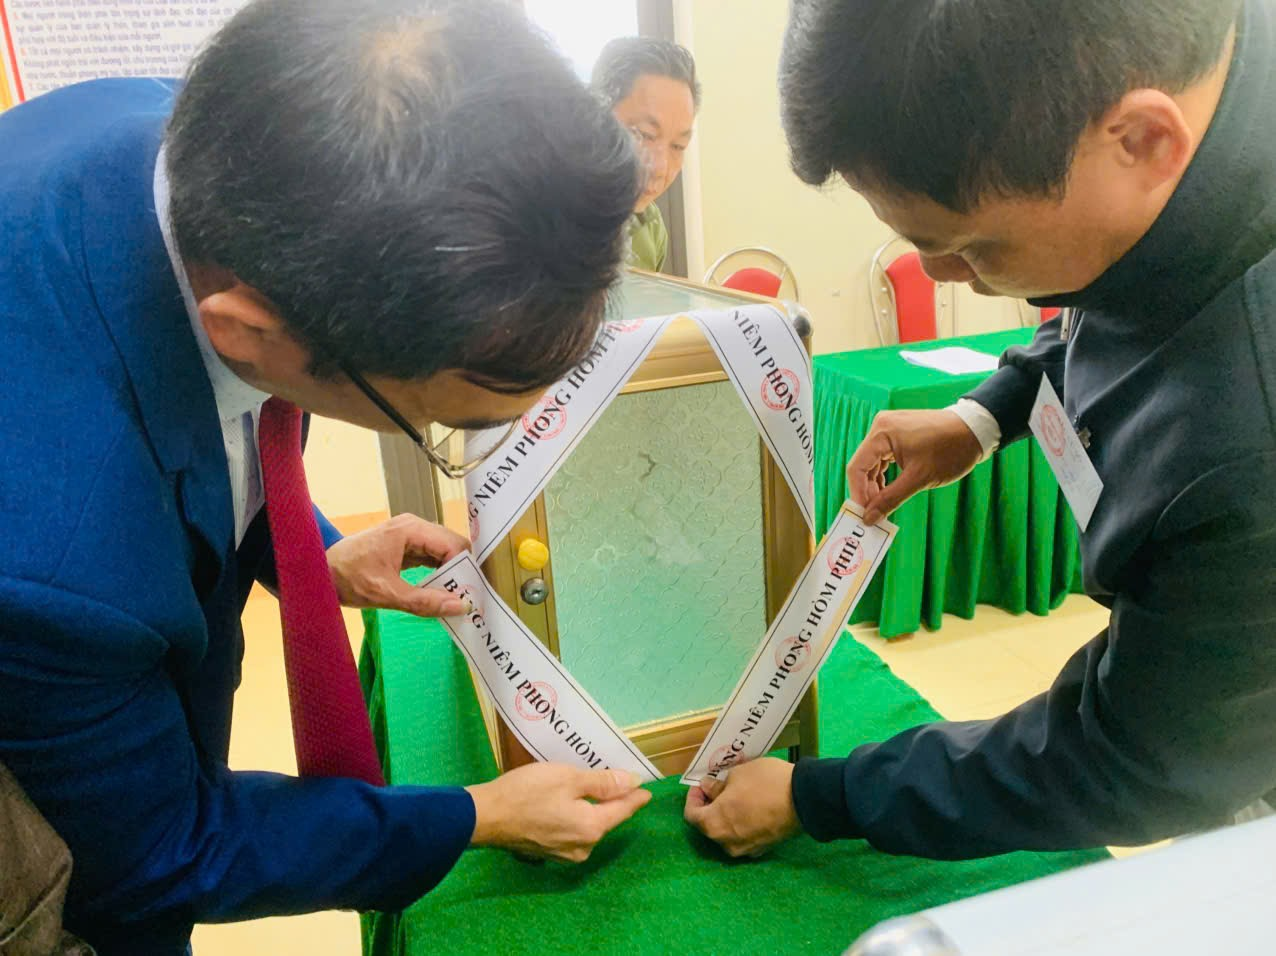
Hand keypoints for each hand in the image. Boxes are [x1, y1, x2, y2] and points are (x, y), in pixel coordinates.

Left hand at [326, 513, 469, 616]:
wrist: (318, 572)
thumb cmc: (347, 578)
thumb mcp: (386, 593)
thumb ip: (424, 601)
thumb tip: (460, 607)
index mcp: (410, 530)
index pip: (452, 545)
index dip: (466, 568)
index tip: (474, 593)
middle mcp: (414, 527)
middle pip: (452, 546)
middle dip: (462, 571)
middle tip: (469, 598)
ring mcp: (410, 536)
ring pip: (444, 552)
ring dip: (452, 573)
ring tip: (459, 597)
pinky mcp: (405, 547)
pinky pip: (431, 558)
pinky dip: (439, 573)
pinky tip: (443, 592)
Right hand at [466, 763, 650, 862]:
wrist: (485, 817)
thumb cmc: (528, 793)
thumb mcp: (568, 779)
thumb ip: (603, 783)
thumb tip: (632, 782)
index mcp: (591, 829)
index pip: (622, 810)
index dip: (635, 797)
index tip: (646, 791)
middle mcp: (582, 847)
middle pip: (605, 819)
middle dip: (611, 801)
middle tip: (617, 781)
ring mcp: (564, 853)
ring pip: (587, 826)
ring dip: (591, 808)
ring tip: (591, 788)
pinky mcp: (548, 852)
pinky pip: (571, 831)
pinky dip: (574, 816)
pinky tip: (567, 802)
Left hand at [683, 757, 800, 857]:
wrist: (804, 799)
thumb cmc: (764, 783)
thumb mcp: (735, 776)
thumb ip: (716, 786)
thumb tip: (707, 789)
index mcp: (714, 826)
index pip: (691, 816)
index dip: (693, 798)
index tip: (701, 784)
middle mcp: (726, 843)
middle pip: (709, 826)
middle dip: (709, 806)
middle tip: (717, 787)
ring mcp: (746, 849)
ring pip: (727, 832)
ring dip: (726, 815)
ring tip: (735, 795)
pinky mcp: (763, 849)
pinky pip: (744, 836)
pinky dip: (741, 823)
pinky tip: (750, 807)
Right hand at [847, 409, 983, 523]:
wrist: (976, 430)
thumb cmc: (950, 451)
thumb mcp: (919, 479)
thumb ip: (890, 499)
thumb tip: (869, 518)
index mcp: (882, 432)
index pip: (857, 467)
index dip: (857, 494)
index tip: (863, 515)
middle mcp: (881, 426)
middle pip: (863, 465)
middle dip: (867, 491)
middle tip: (872, 514)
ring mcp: (889, 428)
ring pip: (873, 462)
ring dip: (875, 485)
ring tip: (882, 506)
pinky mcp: (898, 433)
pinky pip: (883, 456)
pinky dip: (885, 475)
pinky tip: (889, 491)